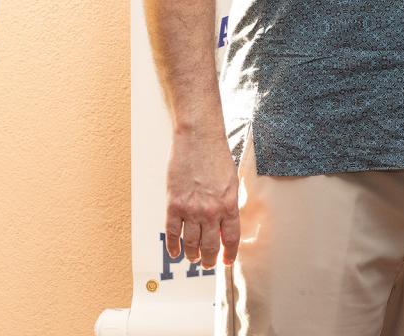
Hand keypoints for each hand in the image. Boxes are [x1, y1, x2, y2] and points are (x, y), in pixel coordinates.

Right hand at [166, 126, 240, 270]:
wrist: (198, 139)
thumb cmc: (217, 157)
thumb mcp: (231, 182)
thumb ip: (228, 205)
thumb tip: (226, 225)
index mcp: (229, 205)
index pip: (231, 239)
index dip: (229, 254)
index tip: (227, 262)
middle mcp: (211, 211)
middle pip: (210, 246)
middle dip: (209, 259)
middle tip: (208, 264)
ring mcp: (191, 210)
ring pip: (191, 244)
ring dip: (193, 255)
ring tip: (194, 259)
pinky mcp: (173, 205)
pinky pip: (172, 233)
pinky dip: (173, 247)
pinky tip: (176, 253)